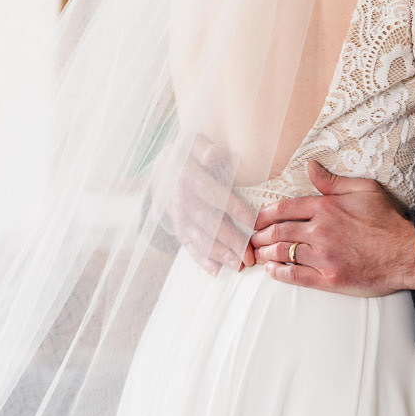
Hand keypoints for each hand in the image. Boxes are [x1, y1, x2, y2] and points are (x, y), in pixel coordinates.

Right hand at [152, 137, 257, 274]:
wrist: (161, 169)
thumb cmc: (187, 154)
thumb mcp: (193, 143)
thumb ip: (205, 148)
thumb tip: (217, 153)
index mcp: (188, 177)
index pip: (214, 195)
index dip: (234, 208)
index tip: (254, 221)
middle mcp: (182, 201)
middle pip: (209, 223)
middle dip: (231, 241)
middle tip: (250, 256)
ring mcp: (179, 218)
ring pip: (201, 239)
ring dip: (220, 254)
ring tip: (239, 267)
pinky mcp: (178, 230)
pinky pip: (189, 247)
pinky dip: (202, 261)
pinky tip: (217, 272)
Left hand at [247, 162, 414, 295]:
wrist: (407, 254)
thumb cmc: (387, 221)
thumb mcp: (364, 190)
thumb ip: (333, 181)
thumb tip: (310, 168)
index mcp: (326, 208)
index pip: (285, 208)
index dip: (265, 214)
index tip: (255, 219)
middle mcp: (320, 231)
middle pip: (278, 231)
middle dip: (259, 235)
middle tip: (250, 238)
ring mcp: (323, 256)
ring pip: (283, 252)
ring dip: (265, 252)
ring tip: (257, 253)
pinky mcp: (329, 279)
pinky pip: (295, 275)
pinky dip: (279, 272)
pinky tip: (271, 270)